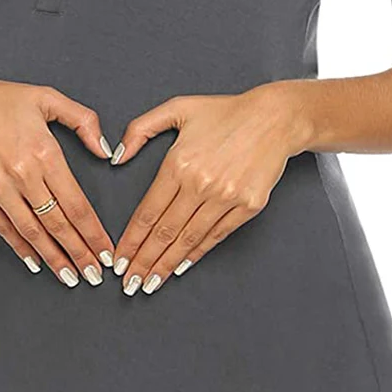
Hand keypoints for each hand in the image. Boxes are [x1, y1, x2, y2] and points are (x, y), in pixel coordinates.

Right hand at [0, 62, 115, 286]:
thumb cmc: (0, 99)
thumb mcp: (48, 98)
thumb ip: (83, 121)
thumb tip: (106, 152)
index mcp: (43, 152)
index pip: (76, 204)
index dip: (94, 233)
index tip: (107, 251)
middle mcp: (20, 173)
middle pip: (57, 224)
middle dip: (79, 254)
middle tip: (95, 275)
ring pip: (32, 232)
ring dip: (53, 258)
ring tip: (71, 276)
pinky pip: (3, 228)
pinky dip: (21, 248)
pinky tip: (37, 262)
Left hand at [109, 86, 299, 294]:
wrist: (275, 117)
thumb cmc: (226, 112)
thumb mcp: (178, 108)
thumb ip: (140, 129)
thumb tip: (116, 157)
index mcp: (179, 163)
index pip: (148, 212)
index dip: (131, 240)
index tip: (119, 259)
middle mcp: (201, 184)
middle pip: (164, 233)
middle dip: (143, 262)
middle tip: (129, 283)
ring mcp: (226, 197)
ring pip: (189, 239)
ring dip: (166, 265)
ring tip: (151, 283)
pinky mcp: (248, 206)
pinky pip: (216, 236)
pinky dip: (197, 254)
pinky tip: (181, 266)